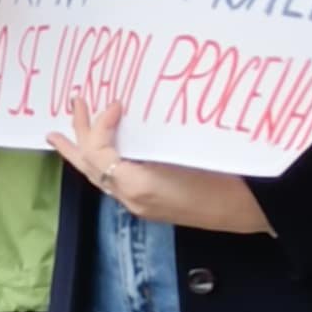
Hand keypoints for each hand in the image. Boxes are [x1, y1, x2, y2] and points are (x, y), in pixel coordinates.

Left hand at [48, 97, 273, 234]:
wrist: (249, 209)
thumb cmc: (225, 177)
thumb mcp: (188, 151)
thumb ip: (152, 142)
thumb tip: (127, 119)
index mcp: (138, 184)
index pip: (100, 151)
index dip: (100, 124)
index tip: (114, 103)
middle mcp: (132, 198)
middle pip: (90, 166)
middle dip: (76, 138)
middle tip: (72, 108)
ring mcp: (140, 205)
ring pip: (99, 177)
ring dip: (82, 153)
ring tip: (62, 137)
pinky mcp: (151, 206)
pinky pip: (114, 182)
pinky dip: (102, 164)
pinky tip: (103, 155)